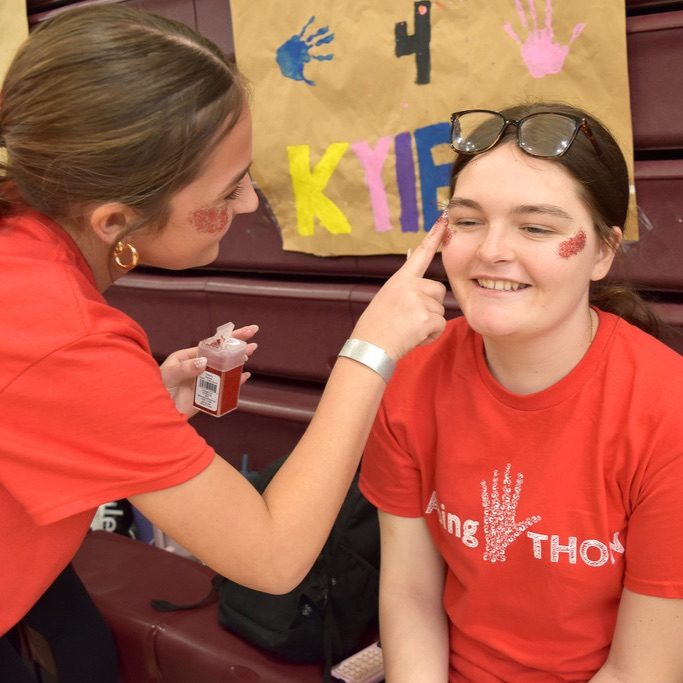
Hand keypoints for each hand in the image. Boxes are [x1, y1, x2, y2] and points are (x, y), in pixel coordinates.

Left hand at [160, 325, 258, 416]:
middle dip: (237, 344)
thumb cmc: (153, 389)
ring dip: (238, 361)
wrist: (152, 414)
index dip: (226, 337)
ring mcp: (203, 381)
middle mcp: (198, 367)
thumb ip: (185, 368)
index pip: (211, 345)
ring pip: (225, 369)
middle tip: (253, 334)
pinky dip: (234, 382)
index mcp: (188, 357)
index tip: (241, 330)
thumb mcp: (167, 375)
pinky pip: (223, 388)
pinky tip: (244, 376)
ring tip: (251, 351)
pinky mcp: (206, 396)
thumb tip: (204, 363)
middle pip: (221, 354)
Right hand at [351, 214, 447, 360]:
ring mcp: (418, 300)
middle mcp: (410, 285)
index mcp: (400, 279)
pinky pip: (440, 325)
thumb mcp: (387, 297)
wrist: (370, 347)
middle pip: (439, 290)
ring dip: (429, 323)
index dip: (434, 236)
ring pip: (440, 310)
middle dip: (431, 306)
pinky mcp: (426, 317)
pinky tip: (413, 336)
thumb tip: (415, 255)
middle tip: (409, 319)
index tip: (446, 218)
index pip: (421, 254)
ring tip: (408, 329)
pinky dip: (431, 335)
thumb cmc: (377, 326)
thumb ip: (405, 284)